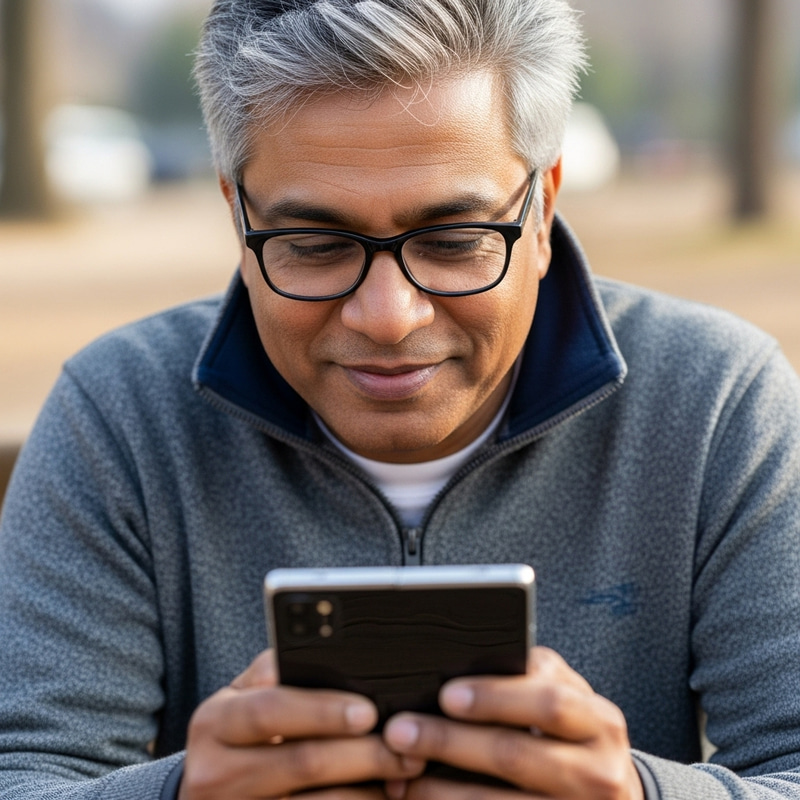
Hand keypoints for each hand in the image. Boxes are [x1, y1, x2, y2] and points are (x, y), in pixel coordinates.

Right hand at [180, 650, 424, 799]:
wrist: (208, 792)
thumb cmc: (240, 732)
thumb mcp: (243, 698)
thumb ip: (276, 673)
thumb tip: (333, 654)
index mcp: (214, 722)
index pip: (270, 710)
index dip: (322, 710)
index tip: (368, 710)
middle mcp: (216, 773)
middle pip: (302, 762)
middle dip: (362, 753)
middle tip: (405, 745)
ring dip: (367, 790)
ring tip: (404, 773)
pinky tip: (380, 796)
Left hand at [382, 647, 643, 799]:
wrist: (611, 797)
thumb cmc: (573, 735)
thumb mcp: (568, 702)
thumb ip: (530, 679)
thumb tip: (460, 664)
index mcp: (600, 721)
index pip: (548, 702)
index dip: (494, 696)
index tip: (446, 693)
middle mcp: (599, 773)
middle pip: (515, 754)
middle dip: (451, 742)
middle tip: (400, 731)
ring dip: (443, 790)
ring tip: (402, 774)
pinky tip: (427, 799)